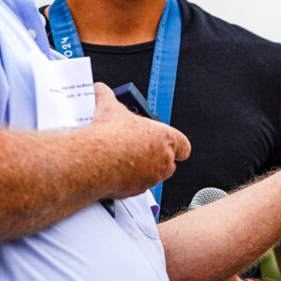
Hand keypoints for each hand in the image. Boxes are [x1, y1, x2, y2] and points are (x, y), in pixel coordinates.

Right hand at [89, 82, 190, 198]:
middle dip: (156, 157)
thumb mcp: (109, 107)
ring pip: (154, 176)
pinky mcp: (137, 190)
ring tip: (124, 160)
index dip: (178, 146)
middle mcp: (164, 159)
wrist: (96, 160)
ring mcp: (152, 177)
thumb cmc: (110, 136)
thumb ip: (108, 97)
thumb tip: (100, 90)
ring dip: (144, 170)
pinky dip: (129, 181)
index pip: (184, 145)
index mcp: (165, 138)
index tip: (173, 145)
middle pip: (168, 162)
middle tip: (138, 150)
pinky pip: (138, 187)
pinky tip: (115, 172)